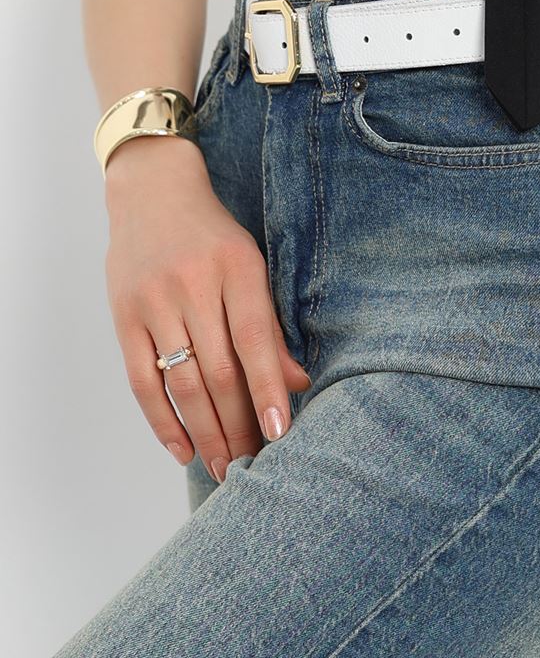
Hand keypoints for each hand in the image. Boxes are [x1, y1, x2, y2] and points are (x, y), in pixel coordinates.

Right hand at [103, 134, 311, 481]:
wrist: (153, 190)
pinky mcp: (124, 316)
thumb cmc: (213, 234)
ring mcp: (155, 301)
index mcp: (237, 267)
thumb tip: (298, 384)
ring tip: (225, 467)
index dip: (268, 388)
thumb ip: (270, 324)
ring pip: (183, 381)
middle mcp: (195, 284)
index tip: (281, 432)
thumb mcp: (251, 264)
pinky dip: (162, 420)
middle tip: (254, 465)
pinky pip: (142, 379)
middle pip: (219, 369)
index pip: (256, 339)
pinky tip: (183, 449)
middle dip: (239, 423)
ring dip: (206, 432)